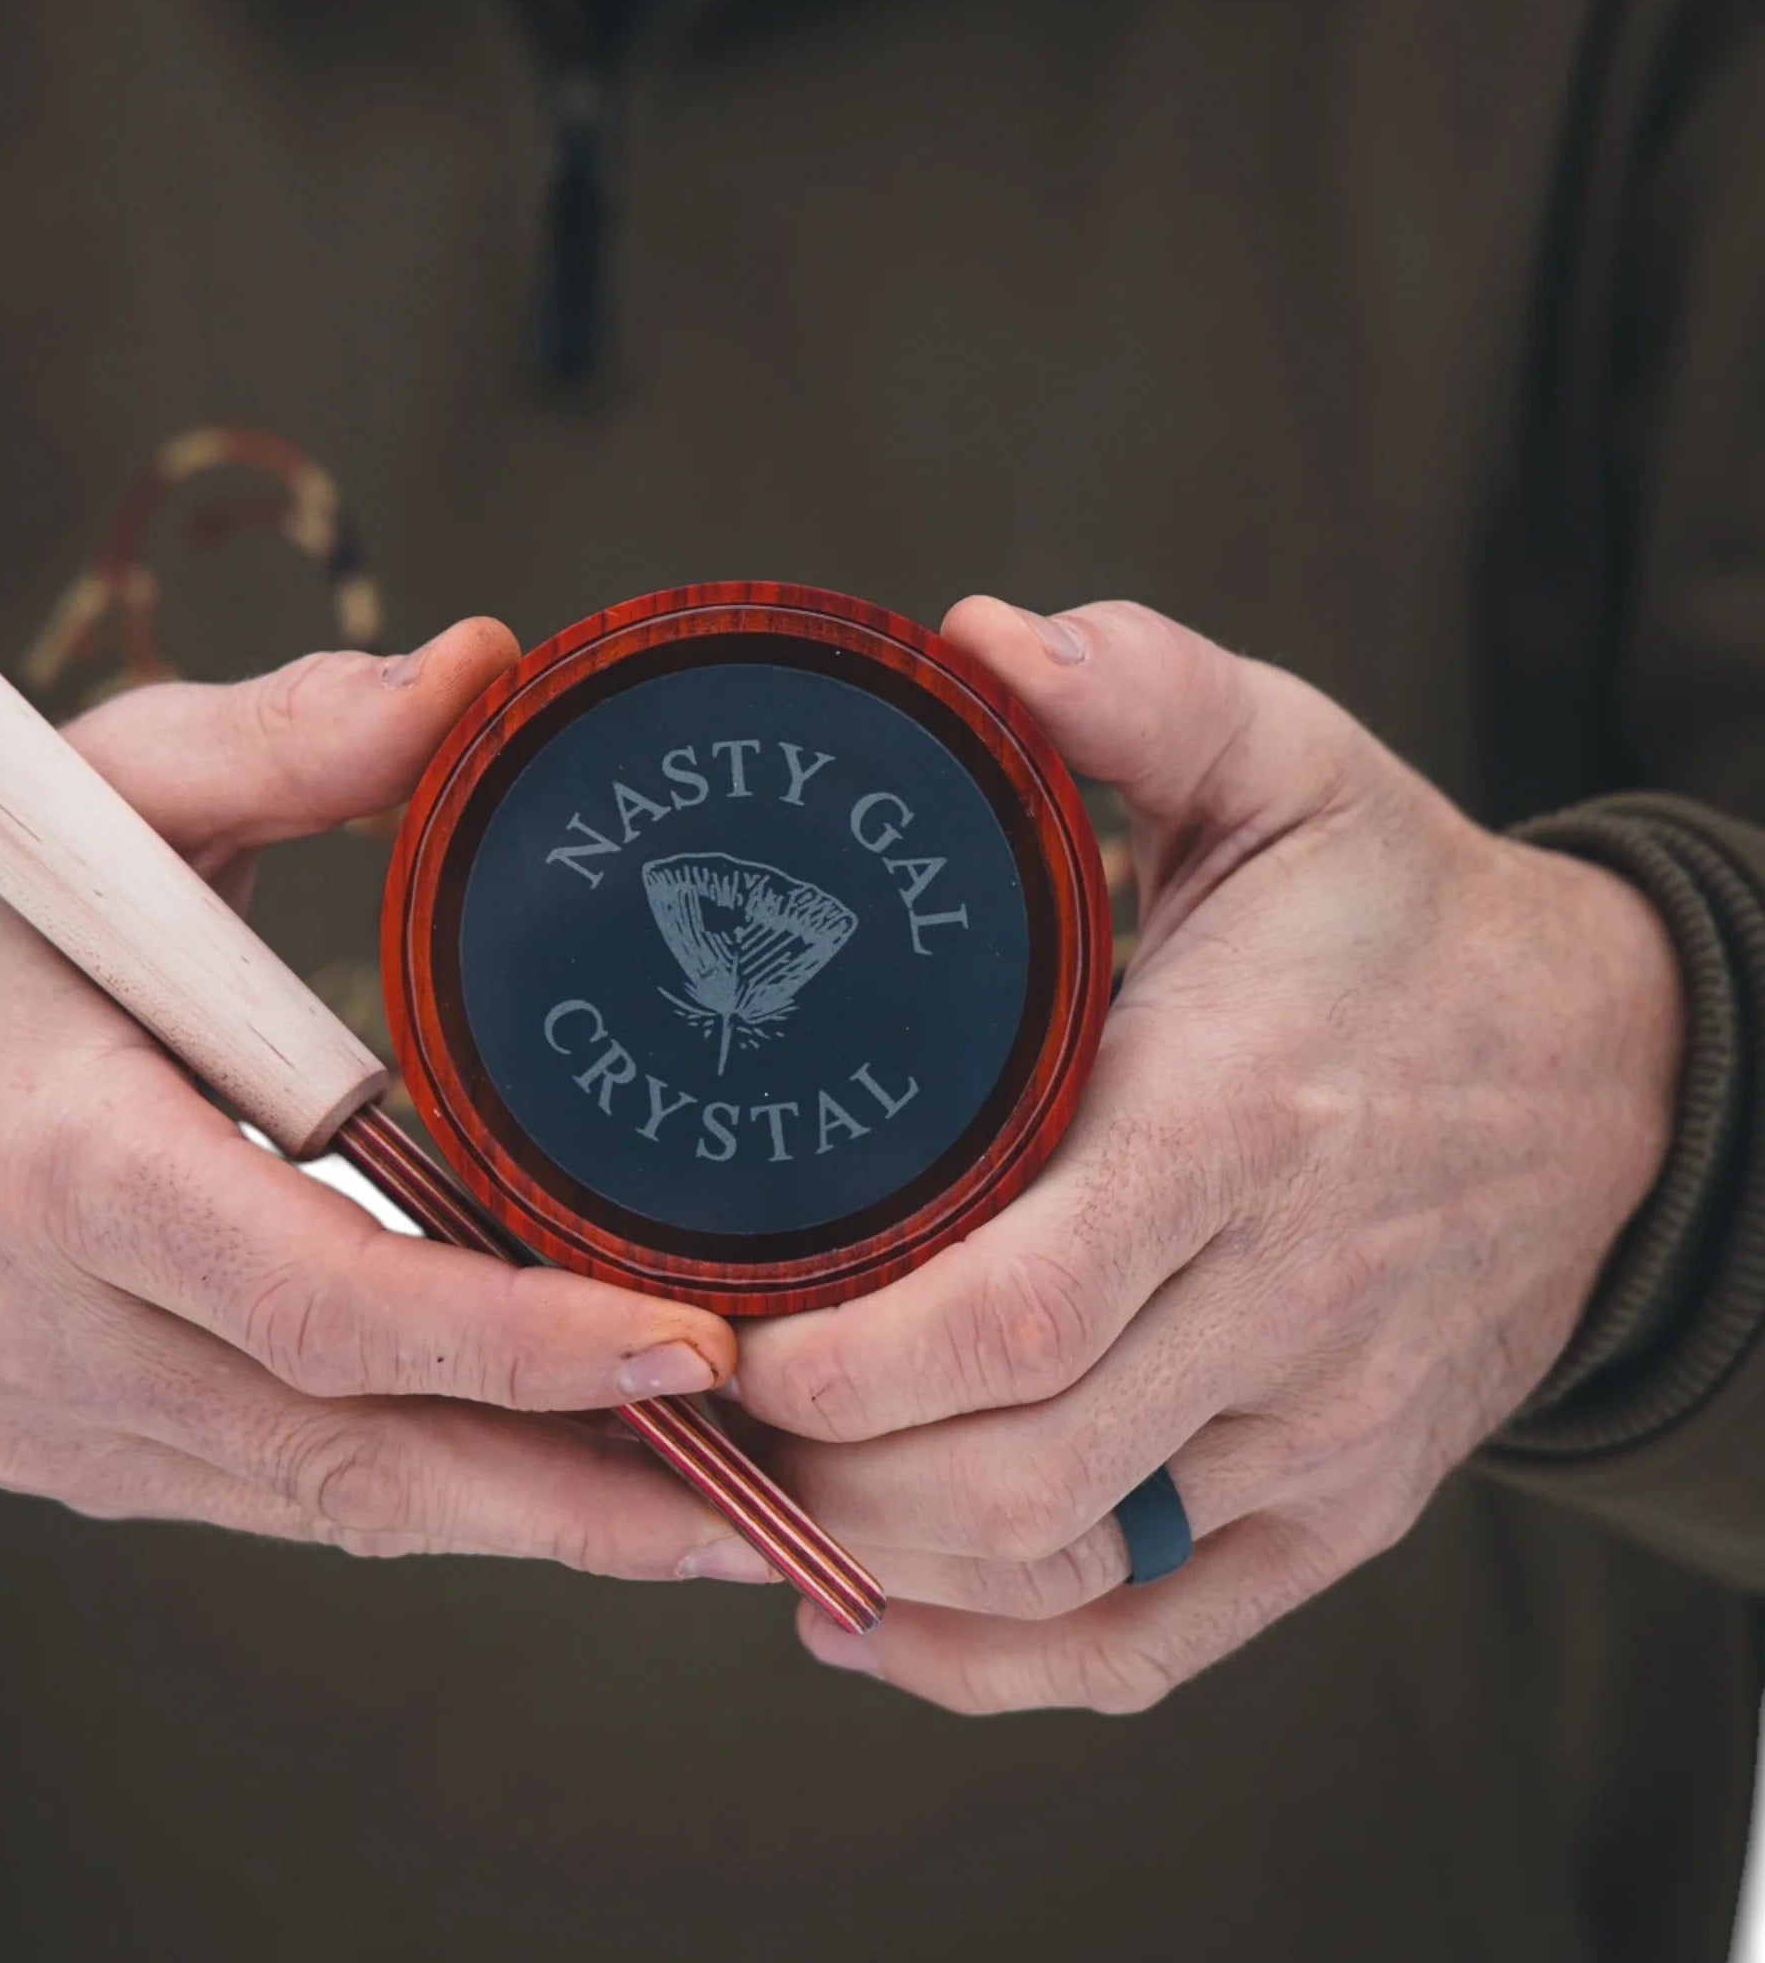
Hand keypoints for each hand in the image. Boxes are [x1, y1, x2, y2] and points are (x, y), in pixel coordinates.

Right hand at [0, 630, 764, 1583]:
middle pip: (354, 1453)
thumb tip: (483, 671)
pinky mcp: (87, 1455)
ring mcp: (68, 1418)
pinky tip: (565, 1473)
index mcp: (66, 1157)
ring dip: (528, 1514)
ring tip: (714, 1509)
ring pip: (335, 1505)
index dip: (512, 1342)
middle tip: (767, 1503)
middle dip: (572, 1492)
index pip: (317, 1298)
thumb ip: (289, 736)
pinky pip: (289, 1497)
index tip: (688, 1350)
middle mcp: (60, 1328)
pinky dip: (435, 1488)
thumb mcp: (106, 787)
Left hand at [738, 598, 1684, 1709]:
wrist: (1611, 1070)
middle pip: (1019, 1474)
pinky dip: (1004, 1664)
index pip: (1017, 1310)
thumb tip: (975, 636)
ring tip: (751, 1492)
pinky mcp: (1344, 1504)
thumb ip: (1142, 690)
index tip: (710, 1332)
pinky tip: (872, 1620)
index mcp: (1238, 1125)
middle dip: (824, 1474)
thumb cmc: (1405, 918)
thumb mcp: (1292, 762)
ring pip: (1075, 1574)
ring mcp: (1324, 1431)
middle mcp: (1286, 1306)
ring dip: (885, 1563)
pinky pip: (1169, 1639)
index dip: (841, 1363)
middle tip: (688, 1404)